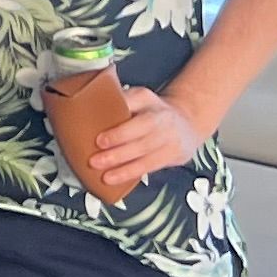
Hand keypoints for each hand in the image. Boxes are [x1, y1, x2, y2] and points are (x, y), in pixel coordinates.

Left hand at [87, 85, 202, 195]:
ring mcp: (172, 140)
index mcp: (150, 103)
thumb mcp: (138, 97)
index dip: (120, 133)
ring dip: (125, 170)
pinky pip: (152, 167)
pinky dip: (133, 174)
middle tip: (96, 161)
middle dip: (118, 154)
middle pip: (143, 142)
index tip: (100, 141)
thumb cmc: (153, 109)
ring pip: (148, 158)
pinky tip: (118, 179)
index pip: (138, 120)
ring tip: (105, 177)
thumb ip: (118, 99)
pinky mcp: (175, 156)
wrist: (187, 120)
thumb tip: (89, 103)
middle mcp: (164, 121)